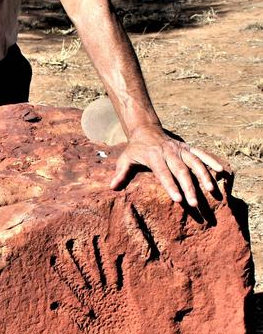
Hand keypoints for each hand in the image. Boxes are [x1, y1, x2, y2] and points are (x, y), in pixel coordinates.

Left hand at [110, 124, 224, 206]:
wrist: (146, 129)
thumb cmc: (135, 149)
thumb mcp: (125, 159)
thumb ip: (120, 173)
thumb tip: (112, 187)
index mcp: (154, 156)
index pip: (163, 173)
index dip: (170, 186)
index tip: (178, 199)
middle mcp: (169, 152)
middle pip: (181, 171)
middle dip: (189, 187)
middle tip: (195, 203)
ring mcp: (180, 149)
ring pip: (194, 162)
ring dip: (203, 176)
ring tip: (211, 191)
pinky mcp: (188, 148)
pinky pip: (202, 154)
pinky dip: (211, 161)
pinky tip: (221, 171)